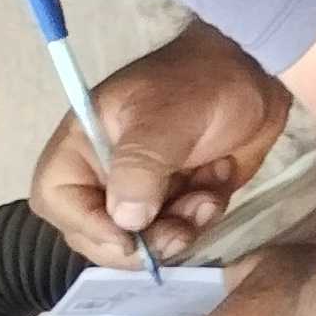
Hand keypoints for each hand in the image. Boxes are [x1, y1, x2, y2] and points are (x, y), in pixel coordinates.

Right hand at [29, 18, 291, 272]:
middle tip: (179, 232)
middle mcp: (105, 172)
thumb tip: (126, 222)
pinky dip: (199, 219)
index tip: (129, 238)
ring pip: (143, 238)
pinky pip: (179, 229)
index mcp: (83, 145)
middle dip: (141, 241)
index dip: (87, 226)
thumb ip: (140, 167)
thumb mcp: (166, 118)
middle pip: (98, 232)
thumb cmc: (201, 82)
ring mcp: (143, 187)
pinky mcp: (178, 197)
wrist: (258, 74)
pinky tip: (217, 191)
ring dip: (177, 231)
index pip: (56, 200)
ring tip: (207, 199)